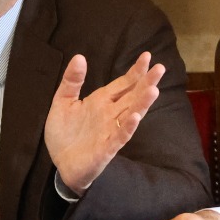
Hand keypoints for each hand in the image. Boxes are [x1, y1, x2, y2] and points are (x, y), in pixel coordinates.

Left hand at [44, 51, 165, 192]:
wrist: (59, 163)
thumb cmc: (64, 133)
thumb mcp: (63, 101)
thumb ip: (72, 81)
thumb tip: (79, 56)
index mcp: (102, 101)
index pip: (124, 84)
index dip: (135, 71)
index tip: (147, 56)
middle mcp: (111, 114)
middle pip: (133, 96)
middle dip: (146, 83)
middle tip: (160, 68)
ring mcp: (111, 131)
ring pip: (131, 114)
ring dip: (142, 103)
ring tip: (153, 90)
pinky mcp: (106, 149)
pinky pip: (119, 137)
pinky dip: (128, 128)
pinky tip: (135, 117)